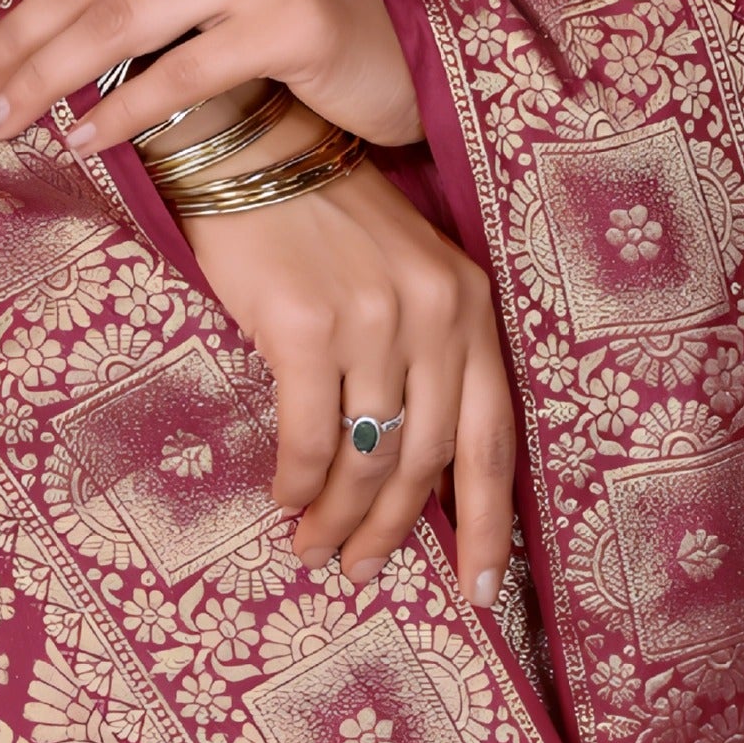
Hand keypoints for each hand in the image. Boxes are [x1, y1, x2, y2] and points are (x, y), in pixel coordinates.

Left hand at [0, 0, 421, 155]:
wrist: (420, 45)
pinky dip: (119, 112)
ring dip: (46, 78)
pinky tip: (82, 140)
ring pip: (119, 22)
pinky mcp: (292, 24)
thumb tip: (35, 10)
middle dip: (15, 33)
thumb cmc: (304, 14)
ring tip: (5, 119)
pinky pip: (178, 74)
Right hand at [187, 149, 516, 599]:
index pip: (492, 437)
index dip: (489, 524)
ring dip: (340, 518)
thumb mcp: (402, 277)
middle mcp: (435, 312)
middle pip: (429, 460)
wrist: (251, 150)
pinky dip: (299, 481)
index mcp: (471, 304)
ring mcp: (373, 318)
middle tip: (362, 571)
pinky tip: (285, 498)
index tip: (482, 592)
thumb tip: (415, 471)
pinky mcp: (306, 324)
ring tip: (314, 549)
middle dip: (396, 531)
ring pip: (368, 456)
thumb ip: (425, 357)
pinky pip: (311, 434)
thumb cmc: (323, 221)